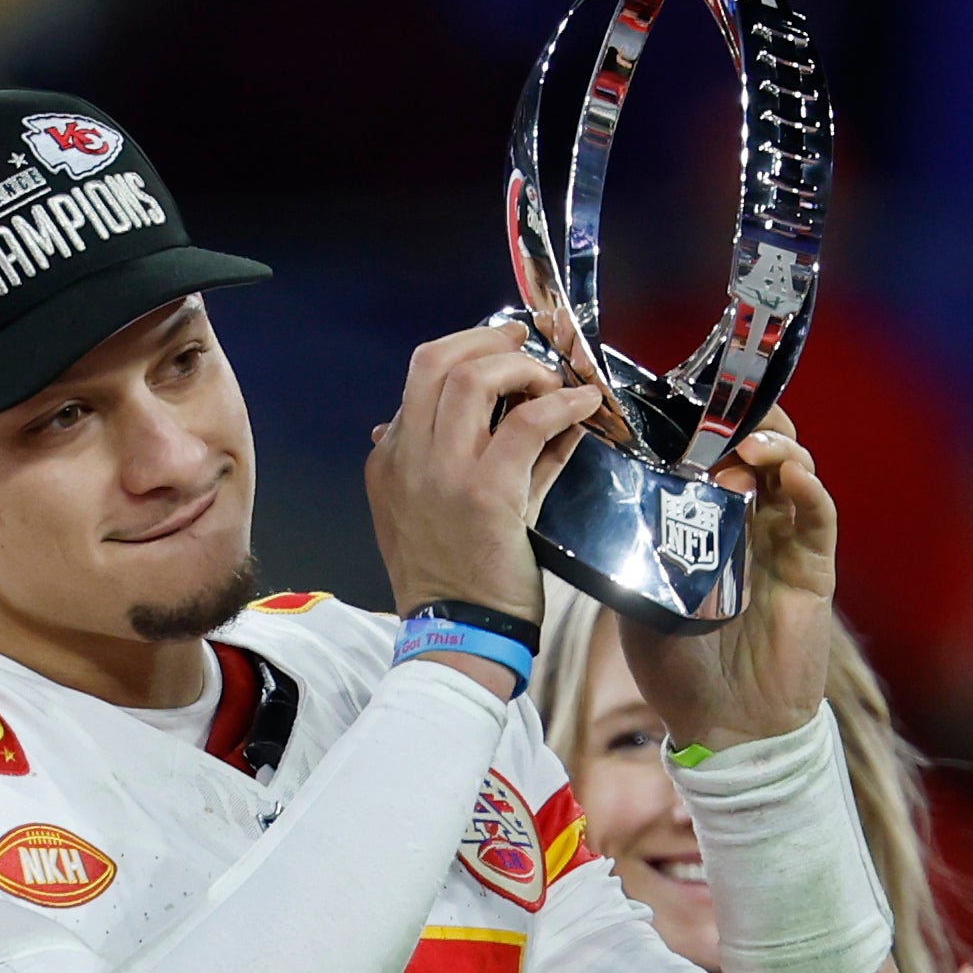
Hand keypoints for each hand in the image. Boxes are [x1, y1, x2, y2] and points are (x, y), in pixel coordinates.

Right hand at [364, 321, 602, 625]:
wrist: (457, 633)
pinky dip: (560, 404)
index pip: (419, 379)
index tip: (502, 350)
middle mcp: (406, 457)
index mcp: (390, 460)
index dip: (466, 352)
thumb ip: (465, 460)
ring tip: (552, 380)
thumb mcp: (440, 512)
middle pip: (436, 360)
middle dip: (487, 339)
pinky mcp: (485, 493)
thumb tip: (521, 417)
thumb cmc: (457, 577)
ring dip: (522, 368)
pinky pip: (527, 423)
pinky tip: (583, 404)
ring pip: (473, 378)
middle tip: (525, 342)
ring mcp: (442, 472)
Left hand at [619, 412, 835, 750]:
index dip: (702, 423)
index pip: (712, 455)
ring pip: (793, 469)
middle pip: (759, 448)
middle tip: (718, 411)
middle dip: (743, 419)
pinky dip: (809, 488)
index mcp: (708, 523)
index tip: (675, 400)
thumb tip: (586, 499)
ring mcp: (785, 542)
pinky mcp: (814, 569)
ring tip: (746, 443)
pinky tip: (791, 473)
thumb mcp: (633, 596)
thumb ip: (625, 548)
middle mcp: (751, 522)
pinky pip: (818, 516)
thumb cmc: (678, 667)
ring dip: (774, 445)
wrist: (722, 728)